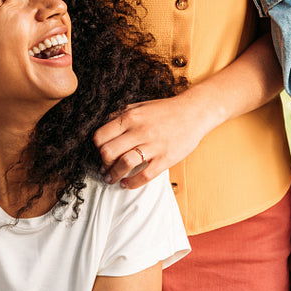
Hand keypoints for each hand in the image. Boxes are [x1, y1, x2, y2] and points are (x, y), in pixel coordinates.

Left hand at [93, 95, 216, 188]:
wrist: (194, 112)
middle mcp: (139, 131)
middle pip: (108, 152)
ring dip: (113, 175)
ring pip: (123, 165)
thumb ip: (121, 115)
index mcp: (130, 117)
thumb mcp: (140, 106)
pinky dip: (130, 183)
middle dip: (103, 163)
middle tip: (104, 168)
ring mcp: (153, 146)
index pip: (101, 136)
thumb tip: (103, 127)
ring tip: (111, 179)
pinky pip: (143, 176)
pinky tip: (126, 184)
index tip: (100, 152)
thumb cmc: (166, 110)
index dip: (96, 147)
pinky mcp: (165, 159)